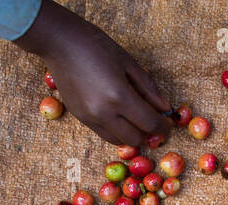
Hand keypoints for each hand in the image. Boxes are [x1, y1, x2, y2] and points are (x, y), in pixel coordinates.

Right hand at [18, 1, 172, 146]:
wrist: (59, 41)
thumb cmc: (96, 46)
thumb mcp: (128, 63)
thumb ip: (149, 88)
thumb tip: (165, 108)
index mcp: (119, 96)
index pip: (149, 123)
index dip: (163, 127)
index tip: (168, 123)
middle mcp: (104, 113)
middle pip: (136, 138)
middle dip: (149, 133)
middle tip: (154, 121)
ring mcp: (90, 118)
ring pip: (119, 141)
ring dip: (132, 134)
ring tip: (136, 120)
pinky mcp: (80, 118)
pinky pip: (104, 134)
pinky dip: (116, 130)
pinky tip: (119, 116)